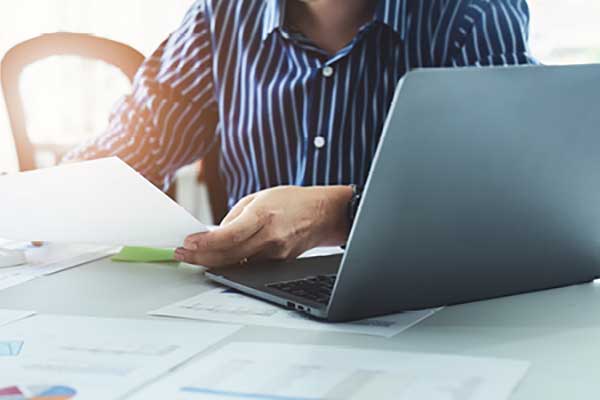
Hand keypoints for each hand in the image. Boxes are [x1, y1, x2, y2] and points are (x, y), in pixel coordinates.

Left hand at [175, 185, 352, 267]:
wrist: (323, 214)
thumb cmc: (291, 202)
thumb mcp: (259, 198)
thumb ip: (235, 217)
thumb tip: (214, 235)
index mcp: (263, 215)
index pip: (230, 235)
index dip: (206, 243)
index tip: (188, 243)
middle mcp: (270, 237)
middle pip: (229, 255)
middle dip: (201, 257)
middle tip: (182, 254)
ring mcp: (276, 254)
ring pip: (237, 264)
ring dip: (213, 261)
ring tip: (194, 256)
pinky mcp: (279, 263)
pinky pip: (249, 266)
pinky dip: (231, 263)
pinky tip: (219, 259)